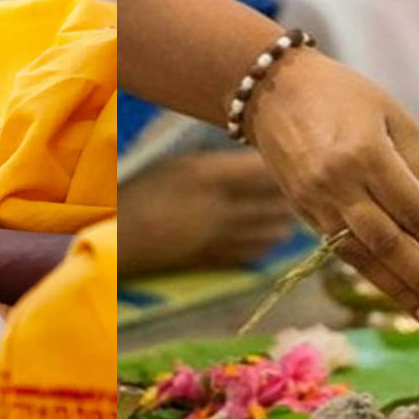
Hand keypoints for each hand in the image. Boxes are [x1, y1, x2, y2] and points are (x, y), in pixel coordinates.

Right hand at [120, 151, 295, 274]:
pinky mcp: (217, 260)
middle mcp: (219, 207)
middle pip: (277, 202)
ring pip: (275, 230)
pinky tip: (271, 232)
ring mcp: (220, 238)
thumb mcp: (180, 165)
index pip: (264, 169)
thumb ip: (221, 163)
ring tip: (289, 207)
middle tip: (302, 183)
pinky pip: (258, 252)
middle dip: (293, 192)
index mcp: (207, 175)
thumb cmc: (144, 192)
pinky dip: (270, 241)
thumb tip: (262, 163)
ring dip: (286, 218)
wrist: (117, 237)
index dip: (283, 164)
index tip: (292, 158)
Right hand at [243, 50, 418, 324]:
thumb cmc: (344, 95)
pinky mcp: (304, 212)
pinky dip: (373, 275)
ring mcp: (318, 202)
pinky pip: (343, 252)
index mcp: (368, 155)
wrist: (274, 90)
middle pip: (389, 245)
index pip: (414, 214)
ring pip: (363, 258)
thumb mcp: (393, 117)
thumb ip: (415, 170)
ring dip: (399, 291)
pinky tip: (397, 294)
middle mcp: (340, 184)